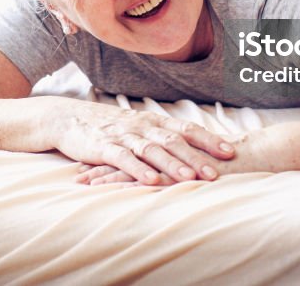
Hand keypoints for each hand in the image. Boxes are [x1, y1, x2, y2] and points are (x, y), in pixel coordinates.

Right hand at [54, 103, 234, 185]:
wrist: (69, 118)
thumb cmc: (108, 126)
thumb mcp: (137, 128)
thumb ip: (161, 136)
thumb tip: (192, 148)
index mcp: (153, 121)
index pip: (186, 129)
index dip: (208, 140)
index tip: (230, 151)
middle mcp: (142, 126)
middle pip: (174, 140)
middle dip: (197, 157)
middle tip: (217, 172)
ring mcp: (123, 136)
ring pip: (152, 149)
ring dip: (173, 164)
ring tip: (191, 178)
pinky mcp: (104, 147)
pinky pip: (124, 159)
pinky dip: (139, 170)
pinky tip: (151, 180)